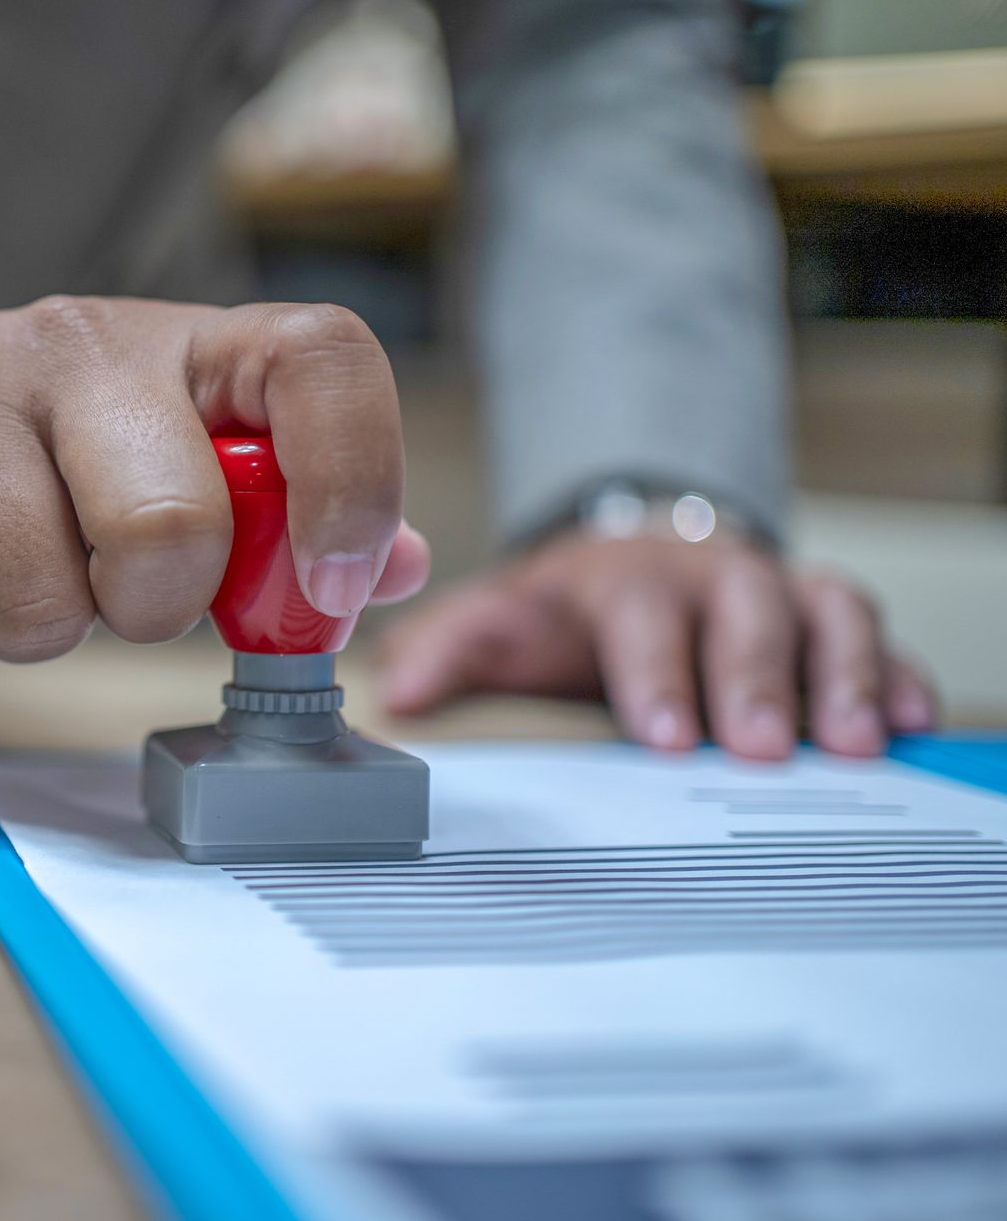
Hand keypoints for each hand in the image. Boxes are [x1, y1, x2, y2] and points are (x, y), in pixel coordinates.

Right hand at [0, 298, 430, 659]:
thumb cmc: (64, 451)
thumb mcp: (190, 455)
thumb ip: (293, 516)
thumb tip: (395, 568)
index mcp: (192, 341)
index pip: (321, 359)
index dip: (353, 481)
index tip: (330, 581)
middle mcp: (77, 337)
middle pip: (166, 527)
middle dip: (152, 607)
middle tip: (123, 589)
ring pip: (35, 601)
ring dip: (42, 629)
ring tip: (27, 569)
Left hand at [372, 532, 936, 758]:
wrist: (625, 563)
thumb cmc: (565, 612)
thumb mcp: (501, 623)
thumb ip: (451, 652)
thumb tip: (397, 693)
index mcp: (623, 579)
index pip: (640, 616)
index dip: (656, 672)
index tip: (662, 735)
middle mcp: (708, 575)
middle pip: (745, 612)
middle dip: (757, 679)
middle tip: (764, 748)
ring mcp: (776, 589)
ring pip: (825, 612)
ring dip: (844, 674)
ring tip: (858, 743)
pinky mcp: (827, 617)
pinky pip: (877, 634)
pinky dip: (899, 672)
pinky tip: (914, 720)